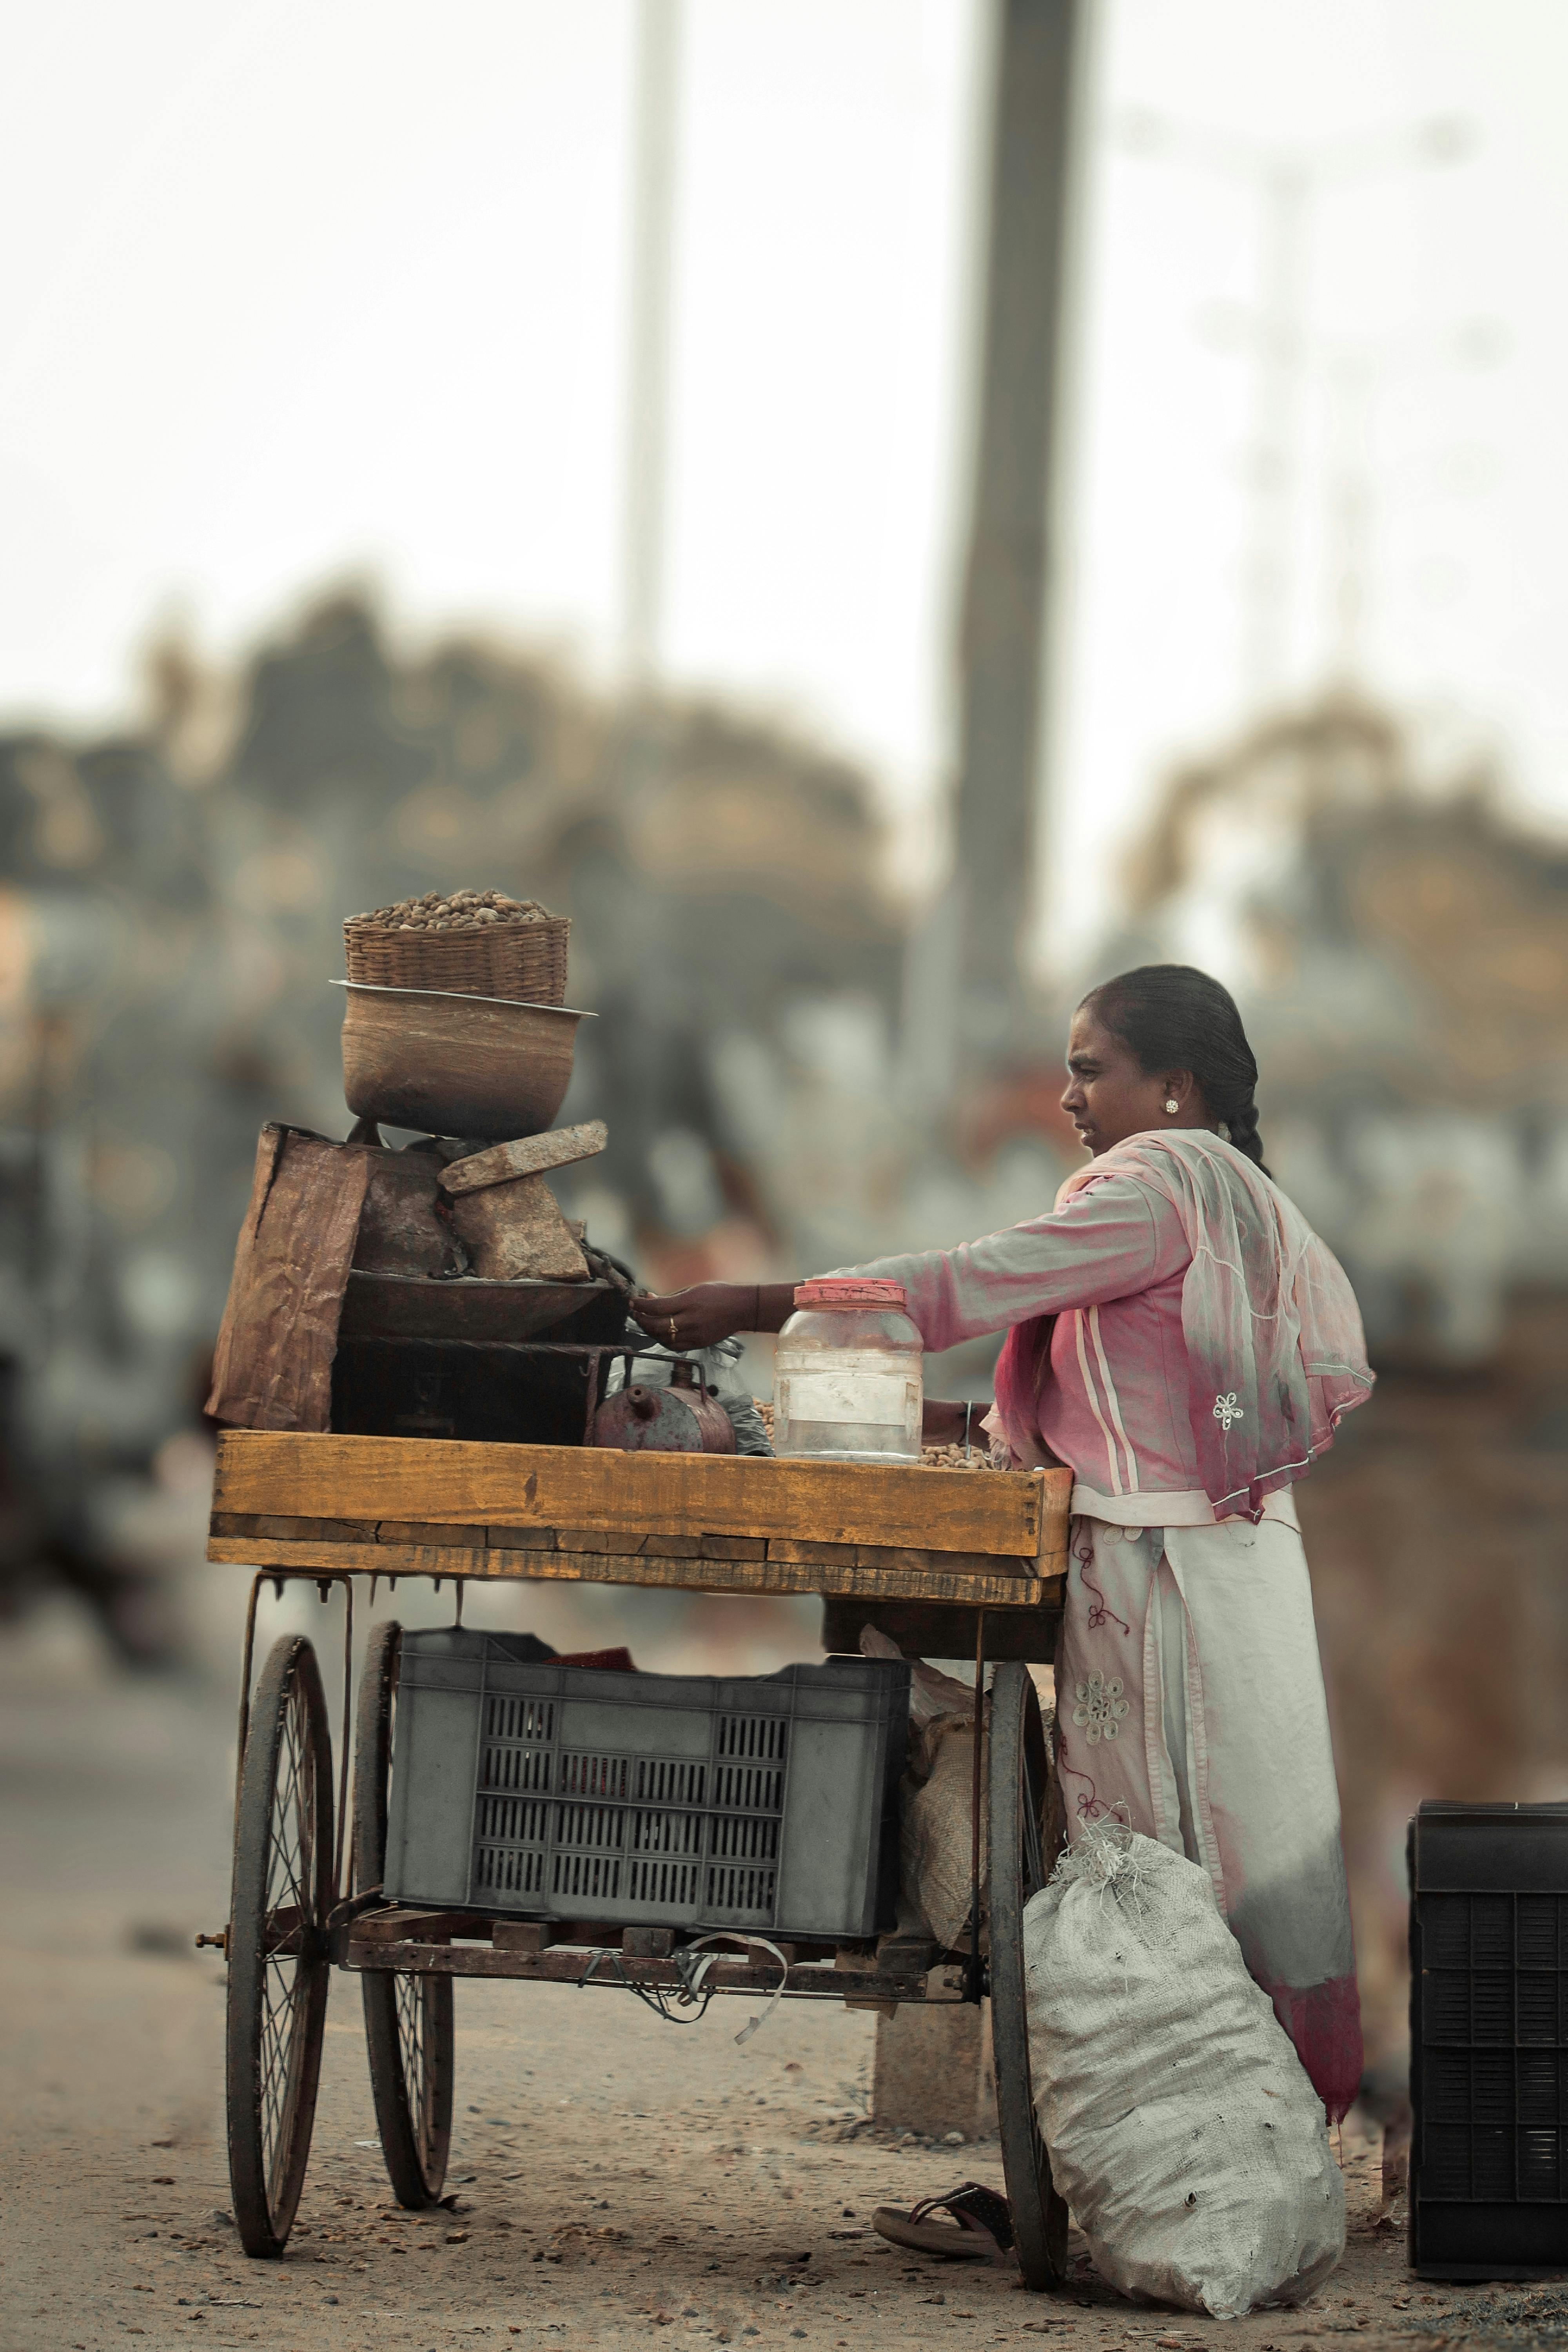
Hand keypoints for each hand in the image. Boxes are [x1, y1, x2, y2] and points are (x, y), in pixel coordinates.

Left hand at [630, 1284, 758, 1349]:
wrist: (742, 1309)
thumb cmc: (719, 1294)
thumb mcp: (694, 1289)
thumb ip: (671, 1297)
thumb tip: (649, 1297)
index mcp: (690, 1303)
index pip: (657, 1307)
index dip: (640, 1305)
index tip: (632, 1301)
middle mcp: (691, 1321)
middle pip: (657, 1326)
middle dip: (641, 1320)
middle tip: (635, 1312)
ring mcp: (695, 1336)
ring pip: (663, 1339)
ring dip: (649, 1331)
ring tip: (644, 1322)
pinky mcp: (698, 1345)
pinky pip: (674, 1346)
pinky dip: (662, 1340)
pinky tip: (658, 1332)